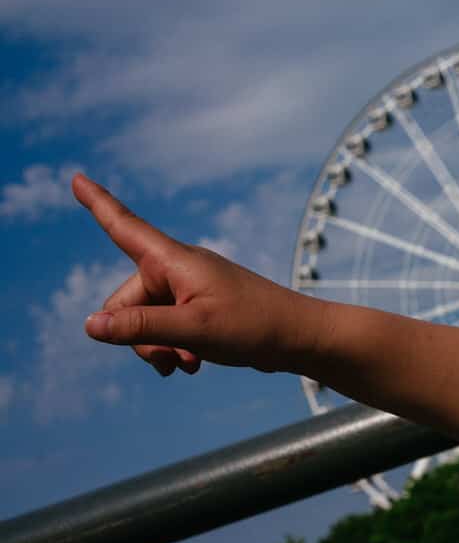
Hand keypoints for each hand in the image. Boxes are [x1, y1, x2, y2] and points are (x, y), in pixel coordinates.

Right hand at [74, 173, 316, 375]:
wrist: (299, 337)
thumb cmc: (254, 325)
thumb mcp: (193, 329)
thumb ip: (141, 327)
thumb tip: (90, 325)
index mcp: (176, 261)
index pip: (126, 227)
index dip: (98, 204)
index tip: (76, 177)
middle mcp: (179, 269)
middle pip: (126, 300)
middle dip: (137, 336)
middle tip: (169, 360)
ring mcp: (189, 289)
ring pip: (144, 321)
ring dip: (157, 347)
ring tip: (187, 364)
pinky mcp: (199, 308)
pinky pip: (165, 329)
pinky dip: (172, 348)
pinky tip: (192, 365)